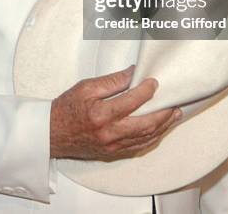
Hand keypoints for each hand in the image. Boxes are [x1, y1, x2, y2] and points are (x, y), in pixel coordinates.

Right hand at [50, 65, 181, 160]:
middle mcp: (109, 134)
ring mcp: (112, 146)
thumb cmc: (67, 108)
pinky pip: (139, 147)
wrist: (53, 133)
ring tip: (174, 115)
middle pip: (145, 125)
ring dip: (163, 127)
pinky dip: (152, 138)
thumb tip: (133, 73)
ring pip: (145, 138)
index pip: (132, 102)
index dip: (146, 91)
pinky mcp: (113, 153)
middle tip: (174, 103)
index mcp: (101, 114)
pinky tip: (160, 130)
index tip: (154, 82)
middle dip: (164, 113)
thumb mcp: (86, 87)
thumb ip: (112, 81)